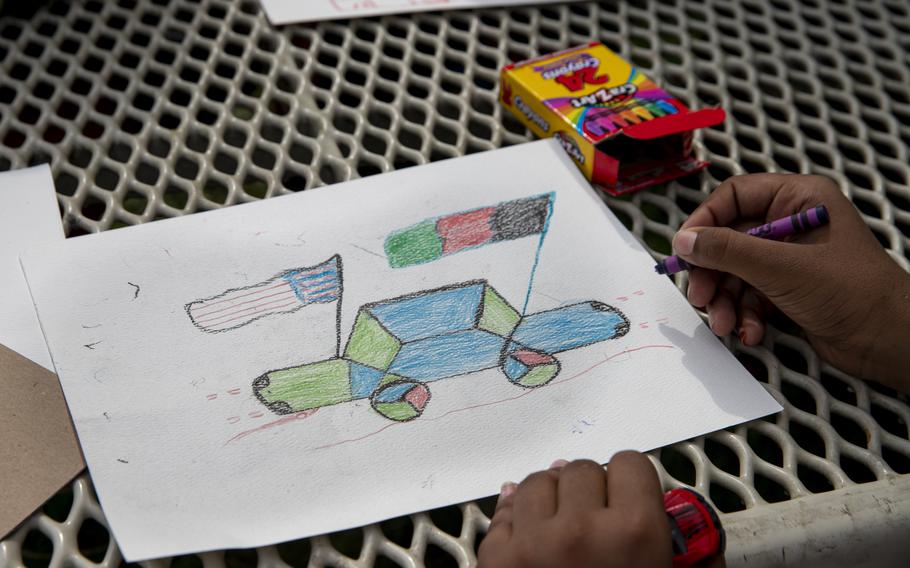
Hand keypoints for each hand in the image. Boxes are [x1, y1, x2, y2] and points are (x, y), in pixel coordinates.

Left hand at [477, 452, 672, 567]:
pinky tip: (531, 534)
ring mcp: (533, 544)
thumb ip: (689, 547)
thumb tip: (692, 514)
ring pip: (537, 482)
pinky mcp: (497, 560)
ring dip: (550, 499)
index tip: (626, 498)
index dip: (629, 482)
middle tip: (595, 517)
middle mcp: (581, 531)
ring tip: (562, 525)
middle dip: (588, 489)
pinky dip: (517, 519)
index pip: (629, 462)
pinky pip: (504, 511)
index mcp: (634, 533)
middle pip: (581, 468)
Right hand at [673, 173, 909, 389]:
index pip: (735, 196)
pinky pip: (749, 296)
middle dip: (712, 272)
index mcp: (799, 199)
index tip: (684, 249)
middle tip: (699, 295)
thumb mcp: (782, 268)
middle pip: (728, 238)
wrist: (891, 342)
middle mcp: (792, 224)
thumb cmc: (855, 293)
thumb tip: (684, 240)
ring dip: (724, 300)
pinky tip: (750, 332)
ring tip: (724, 324)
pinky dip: (744, 315)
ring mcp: (789, 259)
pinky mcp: (788, 289)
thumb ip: (728, 251)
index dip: (705, 221)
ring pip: (735, 272)